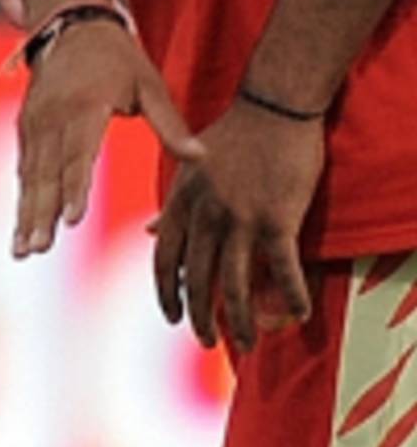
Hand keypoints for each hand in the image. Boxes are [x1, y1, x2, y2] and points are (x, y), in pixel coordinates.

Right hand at [14, 23, 202, 256]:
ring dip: (27, 213)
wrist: (71, 21)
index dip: (75, 187)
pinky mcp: (27, 124)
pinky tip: (21, 228)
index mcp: (86, 105)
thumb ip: (170, 123)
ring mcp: (36, 119)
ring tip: (23, 250)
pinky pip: (24, 166)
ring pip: (31, 174)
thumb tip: (201, 157)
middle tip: (37, 249)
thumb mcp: (148, 82)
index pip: (79, 152)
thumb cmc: (117, 56)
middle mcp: (54, 114)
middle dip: (42, 213)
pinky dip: (22, 198)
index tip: (72, 221)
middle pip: (47, 171)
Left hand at [152, 100, 323, 352]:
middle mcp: (206, 211)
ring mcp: (241, 216)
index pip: (164, 256)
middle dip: (200, 317)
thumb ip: (173, 203)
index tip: (171, 317)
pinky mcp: (277, 218)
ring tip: (248, 343)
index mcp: (183, 198)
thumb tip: (148, 231)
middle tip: (208, 343)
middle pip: (197, 279)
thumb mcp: (191, 165)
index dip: (166, 293)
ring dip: (240, 322)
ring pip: (234, 286)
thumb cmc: (236, 134)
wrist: (273, 103)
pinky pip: (282, 271)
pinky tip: (298, 313)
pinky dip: (290, 297)